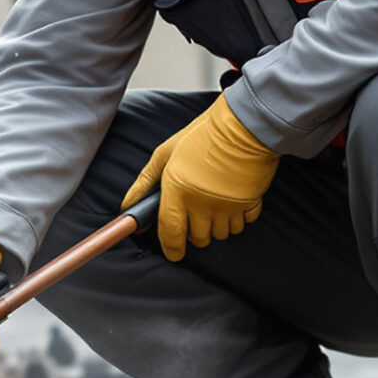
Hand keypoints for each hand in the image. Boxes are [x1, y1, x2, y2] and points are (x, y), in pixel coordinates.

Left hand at [122, 96, 281, 260]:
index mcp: (178, 191)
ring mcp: (227, 206)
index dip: (171, 248)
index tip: (173, 252)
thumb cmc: (201, 136)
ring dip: (216, 226)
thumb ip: (145, 182)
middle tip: (195, 216)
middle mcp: (202, 204)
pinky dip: (237, 218)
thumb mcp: (165, 153)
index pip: (170, 233)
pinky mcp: (249, 204)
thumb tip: (128, 205)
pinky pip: (242, 224)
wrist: (242, 125)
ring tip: (214, 205)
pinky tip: (233, 201)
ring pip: (220, 234)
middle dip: (195, 233)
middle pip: (198, 239)